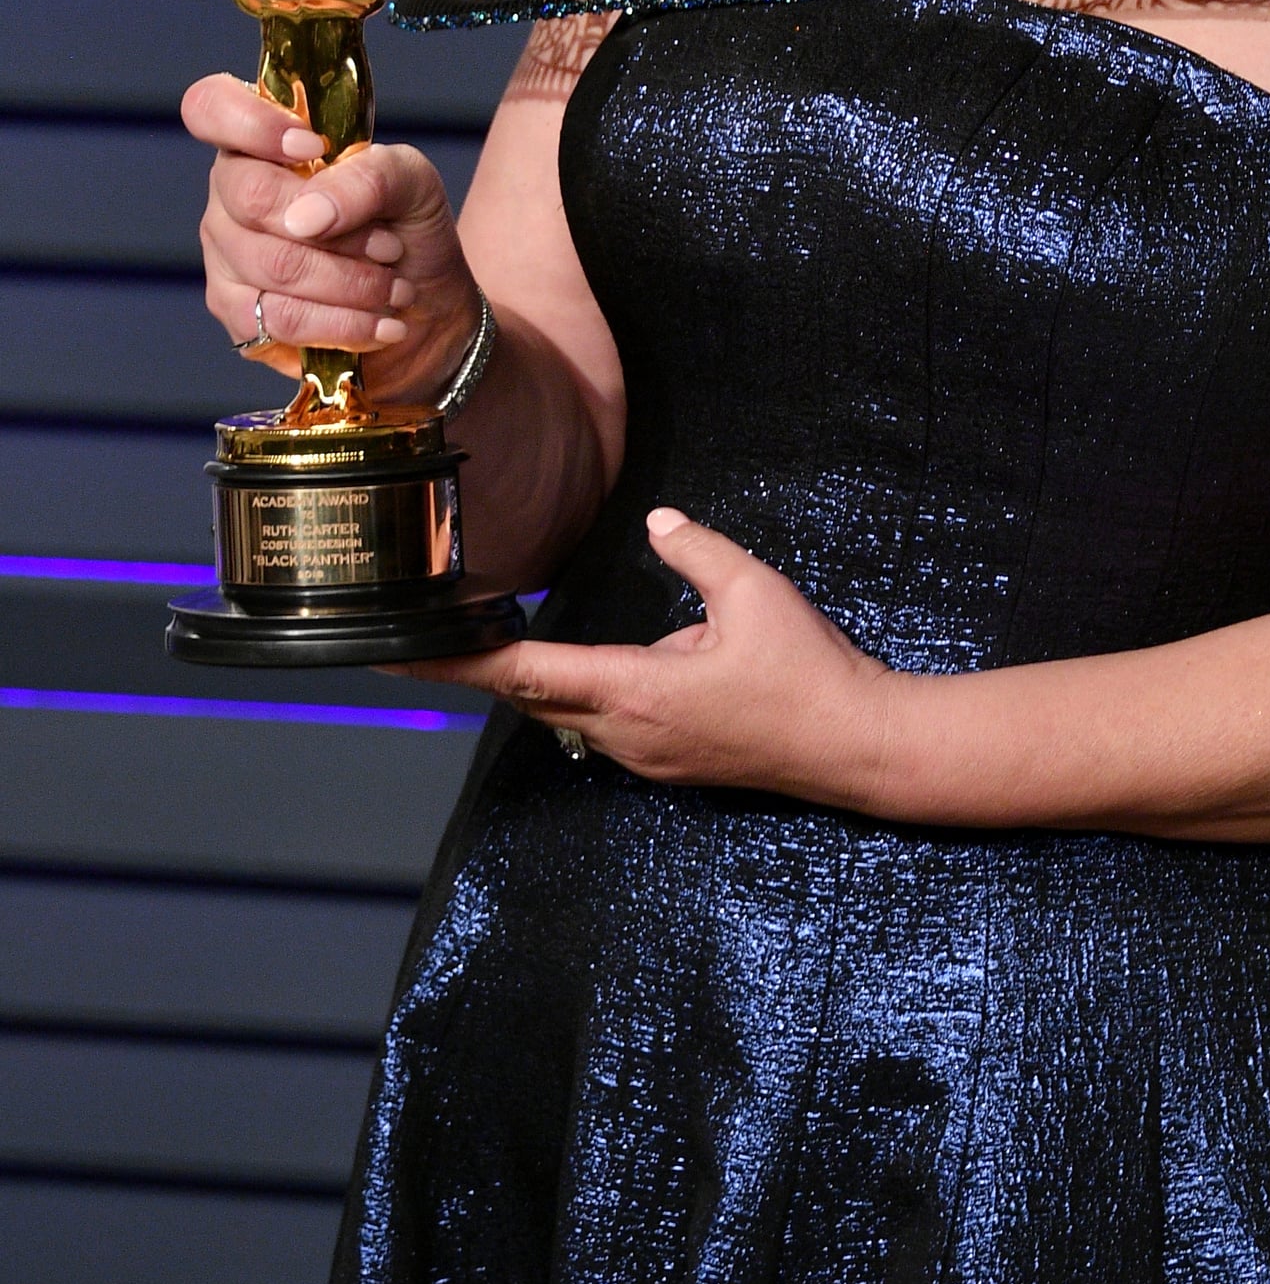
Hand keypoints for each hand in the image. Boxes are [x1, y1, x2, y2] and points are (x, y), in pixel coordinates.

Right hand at [182, 72, 477, 400]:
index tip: (313, 148)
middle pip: (251, 196)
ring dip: (352, 282)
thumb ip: (367, 177)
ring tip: (396, 288)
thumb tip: (305, 215)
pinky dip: (342, 324)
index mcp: (263, 143)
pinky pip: (278, 320)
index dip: (251, 123)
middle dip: (339, 230)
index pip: (211, 108)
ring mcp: (226, 255)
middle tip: (390, 247)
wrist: (426, 307)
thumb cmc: (408, 229)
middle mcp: (230, 193)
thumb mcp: (412, 184)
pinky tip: (382, 325)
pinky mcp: (238, 314)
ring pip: (273, 266)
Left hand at [408, 508, 895, 804]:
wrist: (856, 745)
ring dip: (532, 677)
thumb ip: (696, 550)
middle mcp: (625, 734)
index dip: (455, 659)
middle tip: (433, 629)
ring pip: (563, 714)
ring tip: (495, 637)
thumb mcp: (754, 592)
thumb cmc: (809, 672)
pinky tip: (582, 664)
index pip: (521, 673)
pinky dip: (573, 692)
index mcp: (634, 692)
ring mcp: (644, 756)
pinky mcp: (667, 762)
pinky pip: (598, 726)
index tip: (398, 649)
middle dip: (484, 663)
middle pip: (530, 697)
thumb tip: (659, 520)